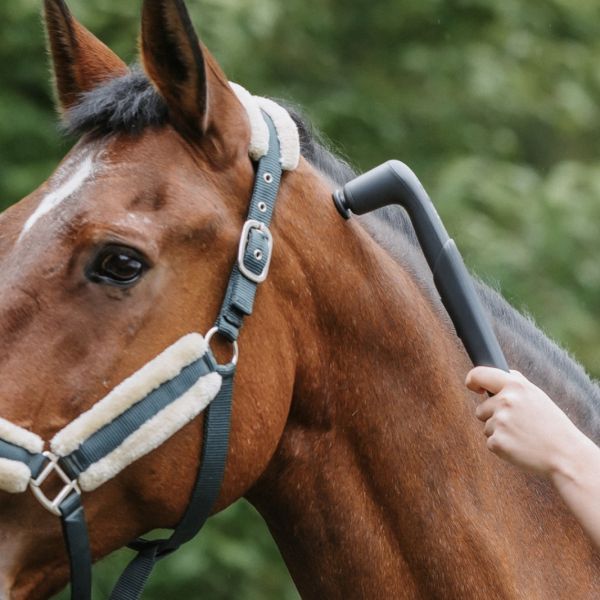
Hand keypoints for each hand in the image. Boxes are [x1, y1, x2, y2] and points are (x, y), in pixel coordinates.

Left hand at [465, 367, 586, 476]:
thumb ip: (516, 384)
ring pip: (486, 426)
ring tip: (523, 435)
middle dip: (493, 417)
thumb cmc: (551, 424)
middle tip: (519, 424)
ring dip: (500, 432)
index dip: (472, 381)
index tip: (473, 387)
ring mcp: (500, 422)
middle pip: (481, 409)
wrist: (565, 454)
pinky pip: (490, 442)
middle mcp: (505, 401)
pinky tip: (520, 446)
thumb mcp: (537, 396)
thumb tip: (499, 373)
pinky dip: (502, 447)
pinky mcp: (497, 442)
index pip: (479, 374)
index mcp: (515, 386)